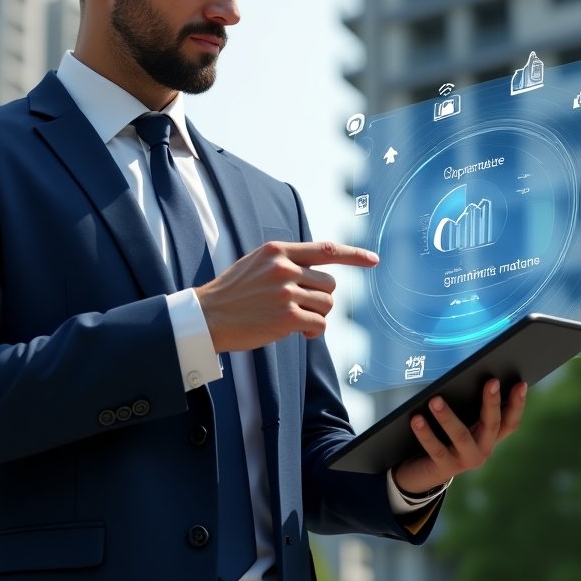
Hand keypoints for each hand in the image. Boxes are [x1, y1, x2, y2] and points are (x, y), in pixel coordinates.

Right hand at [194, 240, 378, 352]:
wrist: (207, 317)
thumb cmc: (232, 294)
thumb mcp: (256, 264)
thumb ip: (285, 262)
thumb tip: (318, 271)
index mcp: (277, 251)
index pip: (325, 249)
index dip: (354, 255)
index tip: (373, 260)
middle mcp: (284, 268)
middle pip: (330, 284)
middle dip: (321, 298)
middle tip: (301, 308)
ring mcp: (286, 292)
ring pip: (327, 304)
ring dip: (317, 316)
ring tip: (296, 320)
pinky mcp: (287, 317)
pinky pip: (319, 324)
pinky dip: (313, 331)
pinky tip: (299, 331)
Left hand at [392, 379, 527, 495]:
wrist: (421, 471)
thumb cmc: (441, 436)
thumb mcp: (457, 421)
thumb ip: (464, 405)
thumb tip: (461, 378)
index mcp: (488, 435)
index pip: (510, 421)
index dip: (517, 404)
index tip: (521, 383)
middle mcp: (483, 449)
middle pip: (492, 425)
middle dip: (492, 402)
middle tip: (491, 381)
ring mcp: (466, 460)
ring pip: (461, 436)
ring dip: (448, 417)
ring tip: (435, 400)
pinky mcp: (446, 468)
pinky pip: (436, 449)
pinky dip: (425, 434)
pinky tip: (416, 419)